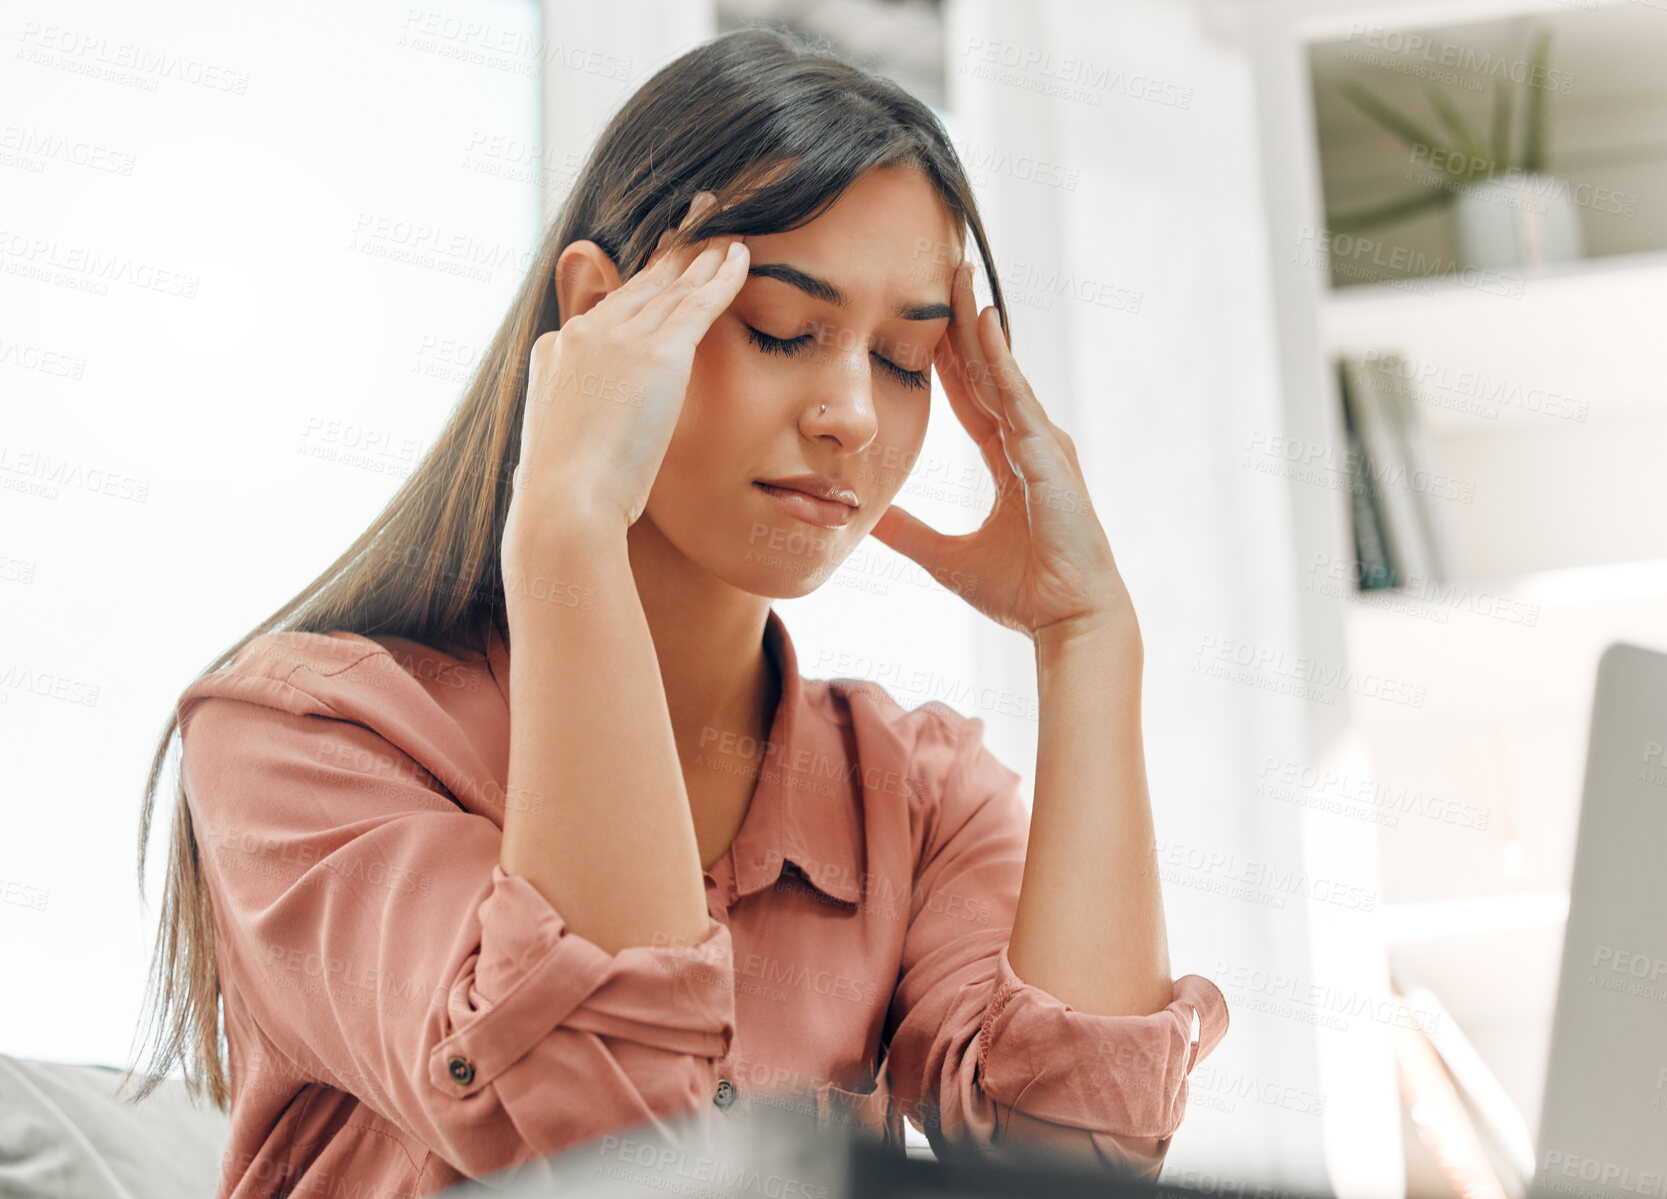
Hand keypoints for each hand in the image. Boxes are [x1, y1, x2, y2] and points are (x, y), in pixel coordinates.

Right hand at [502, 191, 748, 564]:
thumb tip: (585, 447)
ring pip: (672, 287)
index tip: (659, 272)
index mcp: (556, 352)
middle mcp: (584, 333)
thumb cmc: (565, 496)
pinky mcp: (657, 353)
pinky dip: (722, 277)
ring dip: (703, 258)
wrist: (565, 503)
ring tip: (726, 234)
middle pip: (640, 286)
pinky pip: (698, 303)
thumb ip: (580, 426)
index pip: (606, 313)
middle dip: (671, 255)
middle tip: (694, 222)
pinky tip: (741, 258)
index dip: (640, 289)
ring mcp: (619, 338)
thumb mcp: (562, 449)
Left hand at [868, 260, 1133, 645]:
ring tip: (958, 276)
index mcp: (1008, 457)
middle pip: (987, 368)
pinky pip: (1018, 396)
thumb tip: (863, 519)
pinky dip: (1001, 359)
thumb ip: (907, 533)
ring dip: (979, 323)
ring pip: (1002, 371)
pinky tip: (983, 323)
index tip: (920, 314)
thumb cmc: (1022, 592)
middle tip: (940, 268)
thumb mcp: (944, 557)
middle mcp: (1028, 441)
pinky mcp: (1048, 454)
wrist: (1068, 620)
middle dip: (962, 320)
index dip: (946, 353)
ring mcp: (1042, 443)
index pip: (970, 392)